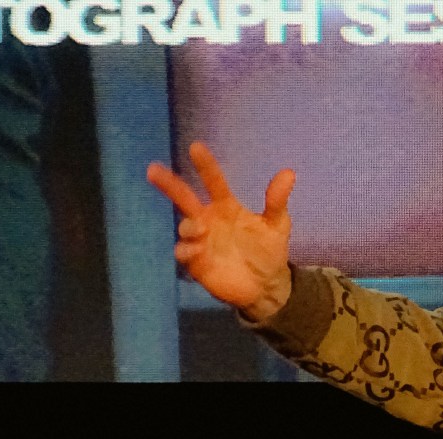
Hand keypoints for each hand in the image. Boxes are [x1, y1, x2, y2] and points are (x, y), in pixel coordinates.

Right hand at [146, 142, 295, 318]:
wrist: (266, 287)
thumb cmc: (269, 252)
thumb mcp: (277, 225)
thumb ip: (277, 201)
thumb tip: (289, 173)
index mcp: (226, 206)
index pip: (212, 181)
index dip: (205, 166)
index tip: (196, 148)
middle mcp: (208, 219)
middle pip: (184, 198)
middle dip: (168, 183)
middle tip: (153, 169)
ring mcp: (200, 241)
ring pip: (184, 226)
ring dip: (189, 226)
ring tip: (201, 229)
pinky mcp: (197, 263)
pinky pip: (184, 253)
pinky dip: (186, 250)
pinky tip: (195, 250)